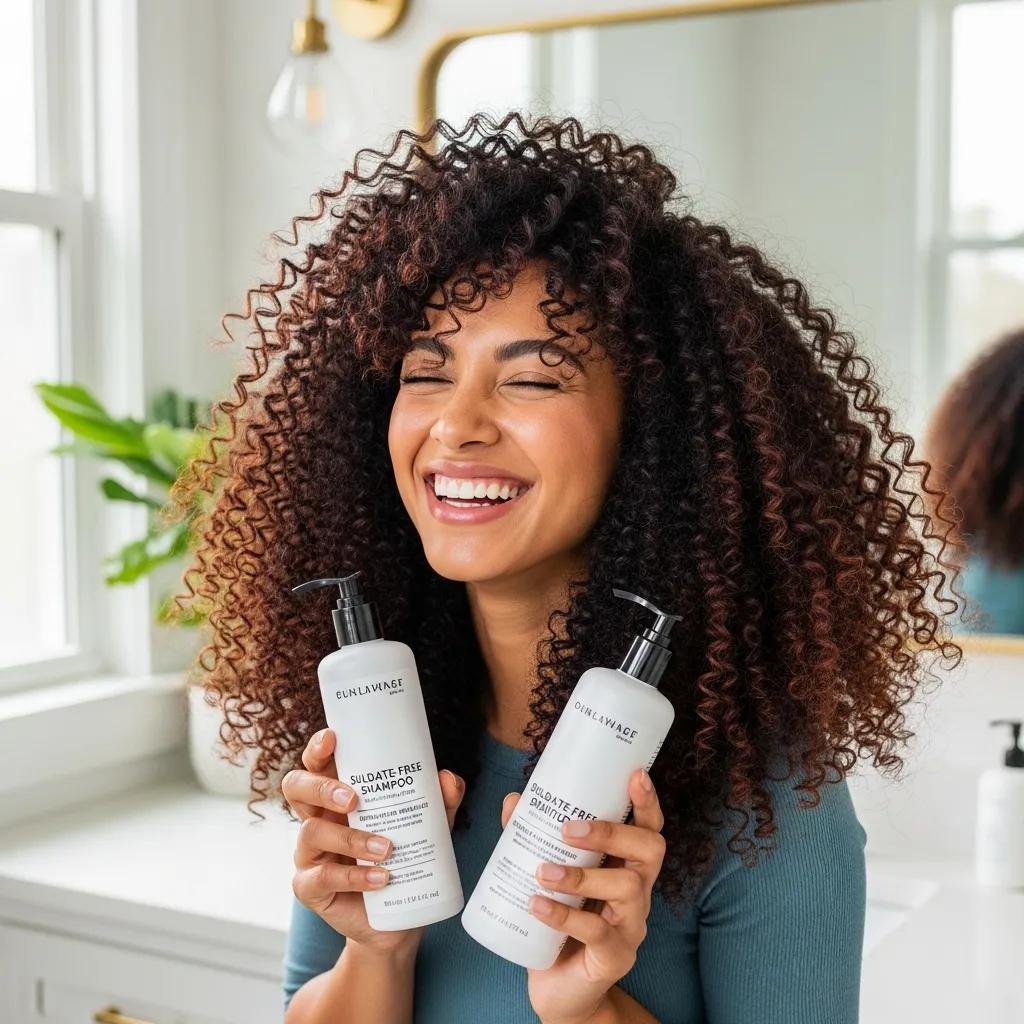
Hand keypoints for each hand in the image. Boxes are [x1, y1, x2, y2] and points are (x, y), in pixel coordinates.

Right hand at [284, 728, 465, 957]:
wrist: (401, 917)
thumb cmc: (407, 859)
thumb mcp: (429, 827)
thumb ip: (440, 801)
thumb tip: (446, 778)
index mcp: (338, 795)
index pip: (317, 763)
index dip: (318, 748)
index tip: (333, 738)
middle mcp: (317, 818)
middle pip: (296, 787)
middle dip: (321, 787)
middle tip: (354, 798)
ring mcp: (309, 853)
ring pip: (311, 832)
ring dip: (350, 838)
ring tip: (386, 848)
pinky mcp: (311, 888)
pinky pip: (321, 877)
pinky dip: (353, 876)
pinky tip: (381, 878)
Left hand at [499, 768, 665, 1023]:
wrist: (559, 987)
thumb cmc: (559, 921)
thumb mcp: (550, 875)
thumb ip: (534, 837)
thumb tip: (515, 800)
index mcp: (626, 866)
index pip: (648, 829)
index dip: (647, 803)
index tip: (635, 775)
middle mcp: (638, 892)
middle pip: (648, 851)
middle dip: (611, 833)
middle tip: (569, 829)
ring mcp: (630, 925)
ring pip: (626, 889)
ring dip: (581, 875)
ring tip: (543, 872)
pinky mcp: (613, 956)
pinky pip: (597, 932)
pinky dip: (564, 915)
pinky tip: (537, 904)